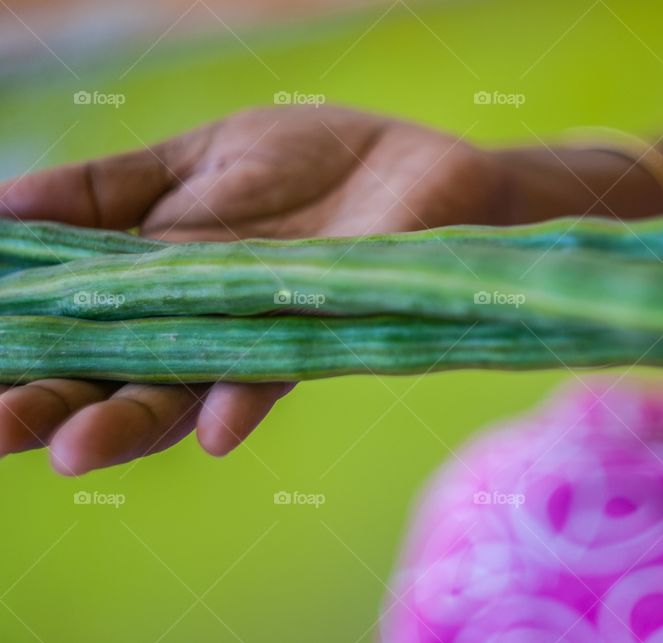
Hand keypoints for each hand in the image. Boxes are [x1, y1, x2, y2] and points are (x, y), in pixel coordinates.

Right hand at [0, 106, 513, 474]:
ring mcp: (262, 333)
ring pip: (187, 389)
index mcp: (162, 276)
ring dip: (132, 421)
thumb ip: (110, 186)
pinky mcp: (324, 334)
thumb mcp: (198, 154)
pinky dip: (245, 400)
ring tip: (75, 450)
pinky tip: (210, 427)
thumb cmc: (318, 160)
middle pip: (118, 373)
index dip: (25, 351)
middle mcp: (203, 318)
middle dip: (55, 405)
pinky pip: (281, 375)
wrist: (422, 165)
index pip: (79, 325)